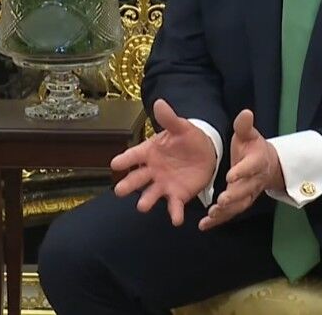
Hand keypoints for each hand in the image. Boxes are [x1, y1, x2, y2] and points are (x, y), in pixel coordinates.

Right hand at [111, 99, 217, 225]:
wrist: (206, 151)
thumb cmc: (187, 138)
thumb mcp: (180, 127)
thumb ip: (169, 119)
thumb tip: (159, 102)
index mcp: (149, 152)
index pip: (134, 155)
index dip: (124, 160)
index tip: (114, 164)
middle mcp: (152, 170)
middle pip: (137, 178)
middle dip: (128, 185)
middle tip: (119, 191)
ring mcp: (164, 184)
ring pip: (151, 194)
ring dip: (147, 201)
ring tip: (142, 207)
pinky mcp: (178, 195)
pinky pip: (174, 206)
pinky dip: (175, 213)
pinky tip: (176, 220)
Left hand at [200, 109, 282, 230]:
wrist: (268, 164)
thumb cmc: (253, 147)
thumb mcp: (249, 134)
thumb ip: (244, 126)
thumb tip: (246, 112)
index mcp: (257, 161)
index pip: (251, 167)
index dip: (242, 171)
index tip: (230, 176)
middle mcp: (254, 180)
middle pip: (245, 190)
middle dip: (234, 196)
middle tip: (221, 200)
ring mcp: (248, 194)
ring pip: (239, 205)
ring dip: (226, 211)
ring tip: (212, 214)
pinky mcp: (241, 203)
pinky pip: (230, 213)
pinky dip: (218, 220)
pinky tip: (204, 225)